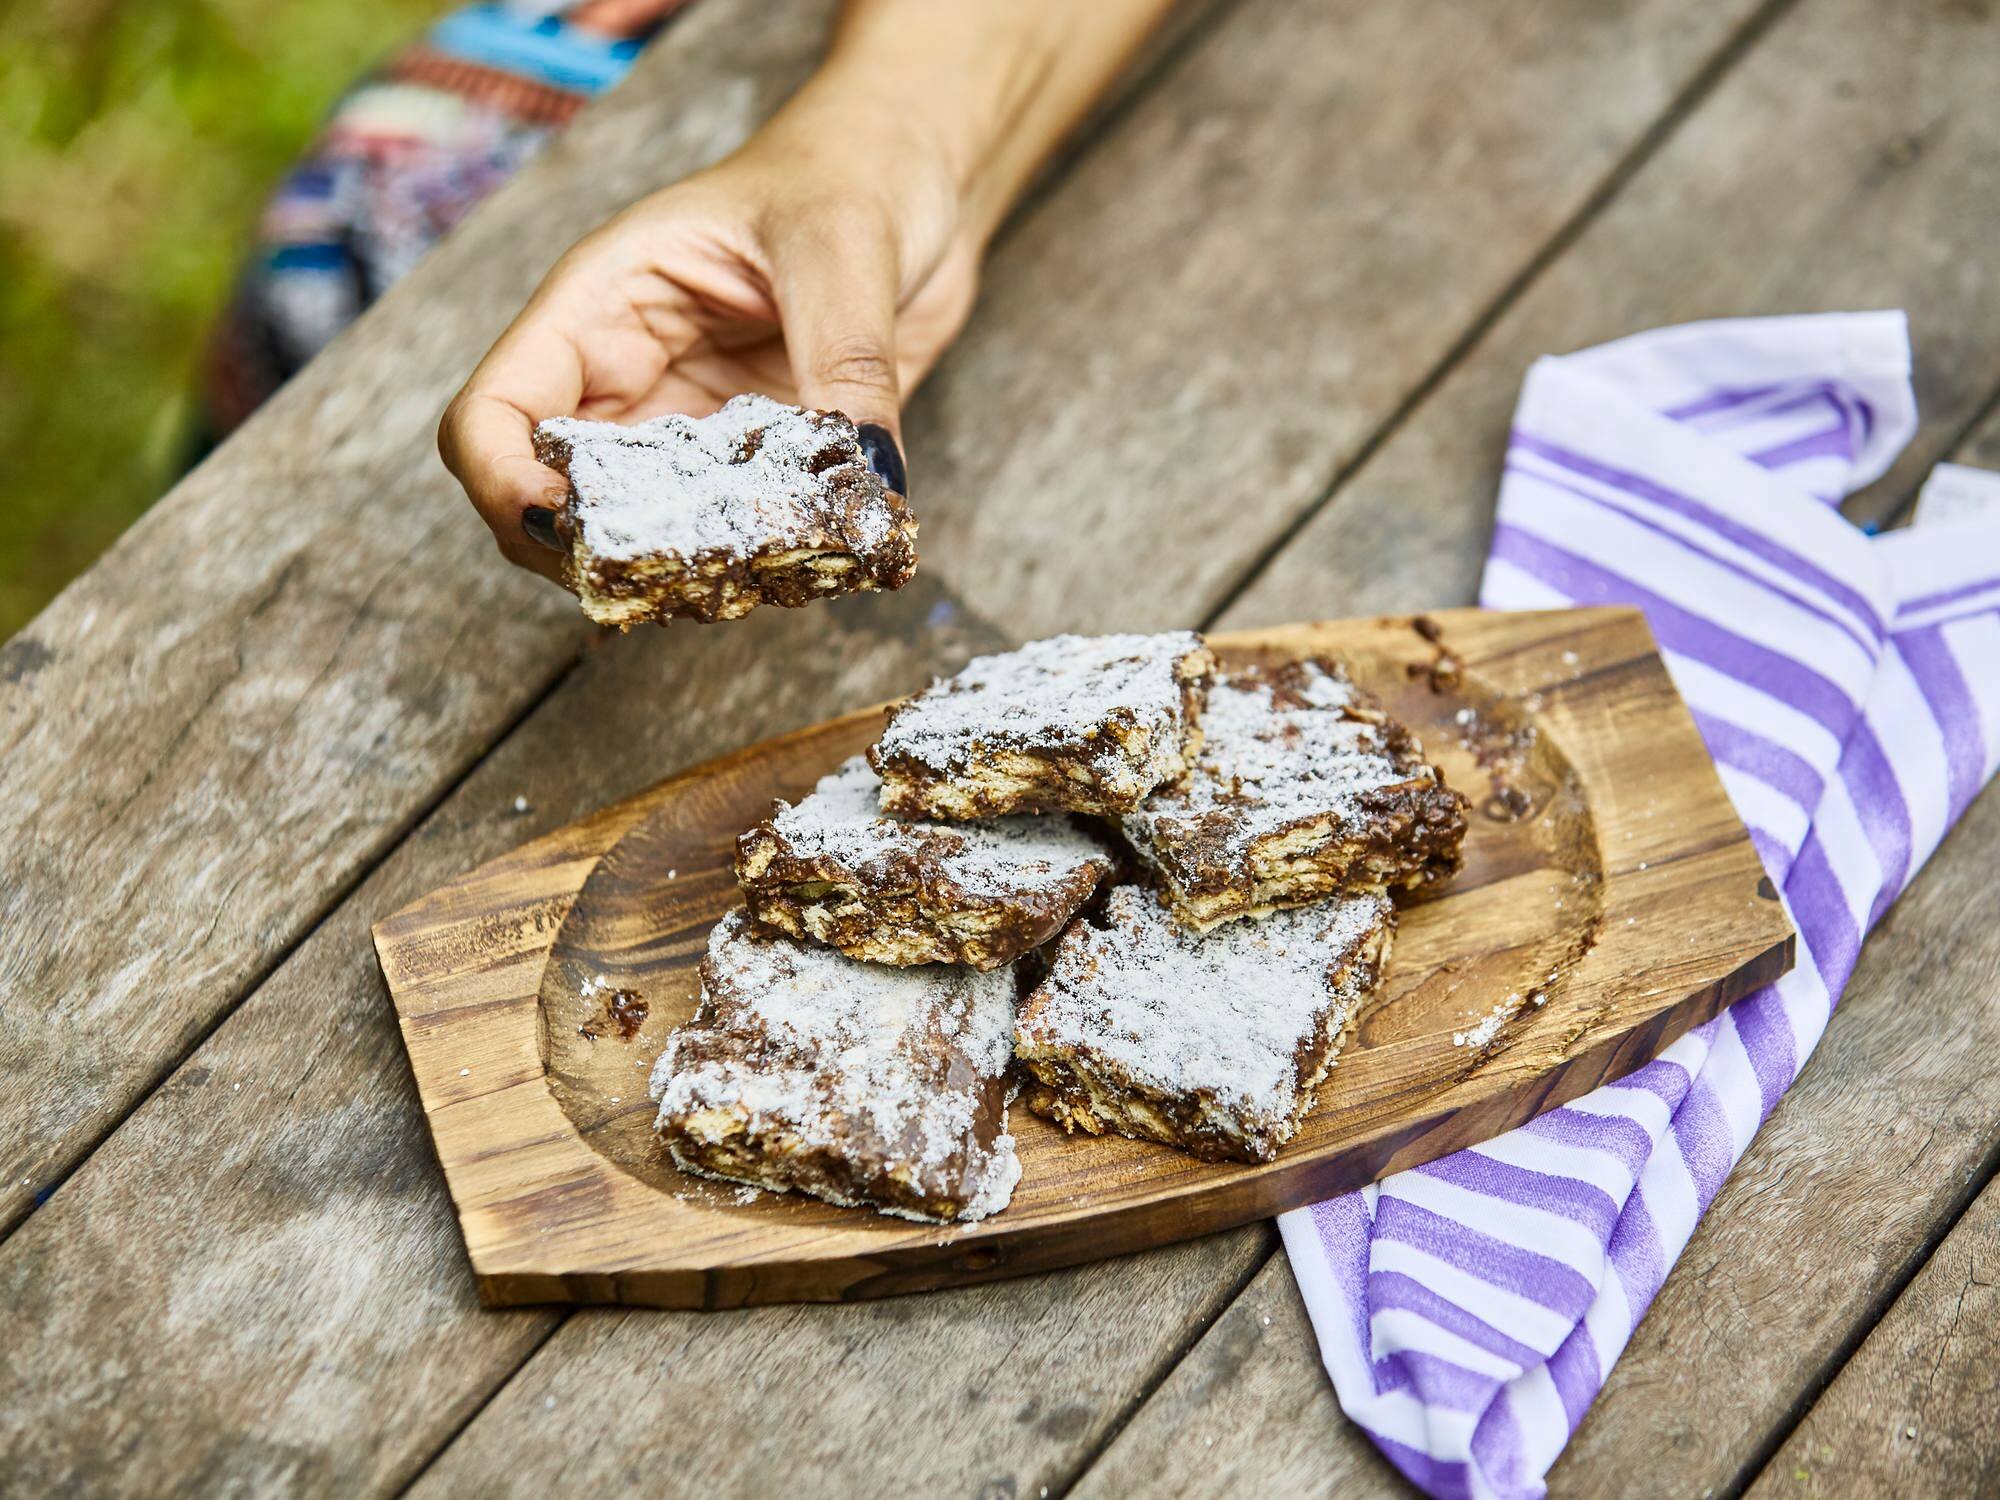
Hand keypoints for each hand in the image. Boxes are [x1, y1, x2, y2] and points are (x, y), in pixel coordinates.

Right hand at [439, 92, 980, 581]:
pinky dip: (757, 566)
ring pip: (640, 533)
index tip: (569, 527)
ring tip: (750, 581)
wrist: (918, 172)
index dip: (506, 482)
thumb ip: (847, 361)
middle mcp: (630, 379)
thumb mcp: (842, 247)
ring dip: (678, 572)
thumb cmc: (852, 172)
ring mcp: (692, 429)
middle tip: (671, 580)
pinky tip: (811, 564)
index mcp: (601, 307)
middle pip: (549, 501)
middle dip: (593, 553)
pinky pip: (732, 535)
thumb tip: (867, 475)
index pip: (494, 412)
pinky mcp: (760, 464)